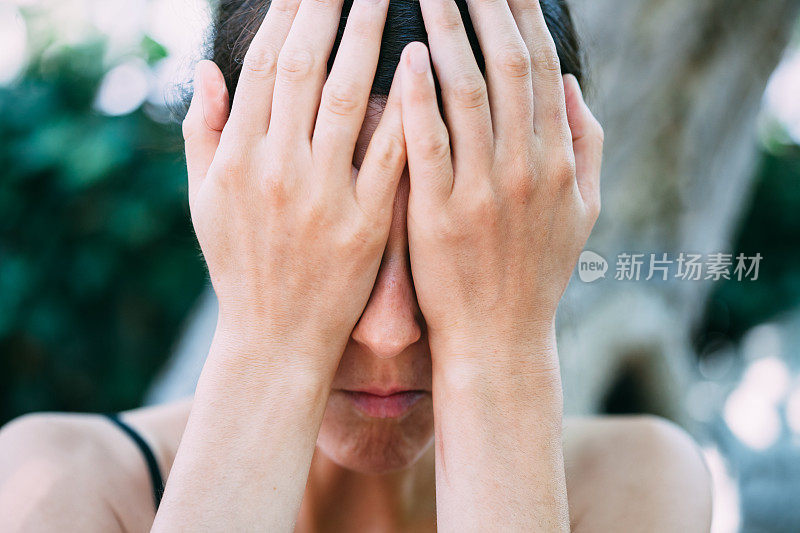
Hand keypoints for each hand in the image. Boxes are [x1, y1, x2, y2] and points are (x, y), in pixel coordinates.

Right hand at [181, 0, 403, 376]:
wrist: (275, 340)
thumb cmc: (240, 267)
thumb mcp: (204, 202)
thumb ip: (202, 133)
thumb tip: (206, 70)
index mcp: (235, 159)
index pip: (262, 66)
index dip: (286, 15)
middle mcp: (275, 170)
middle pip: (303, 68)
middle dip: (329, 9)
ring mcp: (321, 197)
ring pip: (346, 98)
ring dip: (367, 40)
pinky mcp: (363, 224)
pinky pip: (388, 157)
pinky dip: (404, 109)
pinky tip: (422, 67)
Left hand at [400, 0, 602, 364]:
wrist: (499, 339)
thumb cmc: (536, 273)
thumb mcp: (584, 211)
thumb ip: (586, 144)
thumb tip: (574, 84)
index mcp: (558, 161)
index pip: (542, 68)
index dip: (526, 15)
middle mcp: (526, 168)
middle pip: (509, 66)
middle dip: (487, 7)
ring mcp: (483, 192)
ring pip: (468, 94)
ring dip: (449, 35)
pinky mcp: (440, 216)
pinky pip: (430, 146)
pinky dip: (421, 99)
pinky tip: (407, 57)